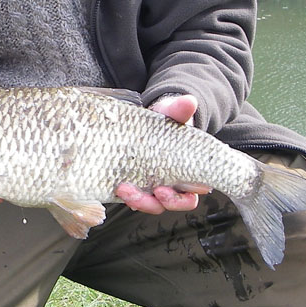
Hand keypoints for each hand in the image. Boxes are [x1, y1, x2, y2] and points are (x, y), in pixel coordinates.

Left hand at [115, 94, 202, 214]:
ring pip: (149, 204)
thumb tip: (190, 101)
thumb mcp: (172, 113)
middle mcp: (172, 184)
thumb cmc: (165, 120)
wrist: (148, 121)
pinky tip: (115, 187)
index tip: (161, 190)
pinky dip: (125, 196)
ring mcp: (152, 186)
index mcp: (187, 173)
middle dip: (151, 203)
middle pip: (167, 205)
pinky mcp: (136, 184)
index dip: (177, 199)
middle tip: (136, 195)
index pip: (189, 196)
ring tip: (122, 189)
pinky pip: (132, 198)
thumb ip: (179, 109)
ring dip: (136, 201)